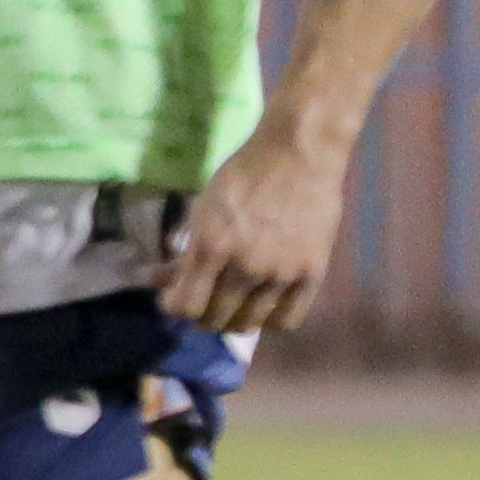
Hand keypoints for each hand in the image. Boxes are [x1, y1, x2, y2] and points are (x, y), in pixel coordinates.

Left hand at [161, 113, 349, 333]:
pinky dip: (269, 321)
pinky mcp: (311, 274)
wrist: (297, 156)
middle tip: (202, 305)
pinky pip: (287, 319)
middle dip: (201, 316)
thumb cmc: (243, 175)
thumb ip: (188, 247)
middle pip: (214, 319)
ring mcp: (280, 274)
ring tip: (231, 309)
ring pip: (249, 324)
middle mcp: (244, 267)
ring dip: (233, 321)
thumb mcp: (201, 207)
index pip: (185, 305)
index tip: (173, 299)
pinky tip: (263, 309)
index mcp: (211, 247)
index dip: (174, 307)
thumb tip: (168, 278)